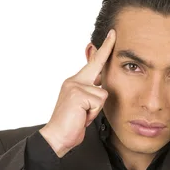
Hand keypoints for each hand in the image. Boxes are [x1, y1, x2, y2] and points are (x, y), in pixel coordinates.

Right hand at [40, 30, 115, 157]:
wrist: (56, 137)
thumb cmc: (71, 124)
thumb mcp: (84, 106)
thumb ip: (91, 92)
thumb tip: (101, 81)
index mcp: (74, 82)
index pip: (92, 63)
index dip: (103, 49)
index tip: (112, 35)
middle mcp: (73, 81)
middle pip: (98, 67)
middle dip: (106, 49)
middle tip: (113, 32)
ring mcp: (74, 87)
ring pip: (102, 94)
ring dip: (96, 110)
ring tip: (83, 116)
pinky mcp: (78, 95)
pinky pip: (98, 102)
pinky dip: (93, 114)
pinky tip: (81, 117)